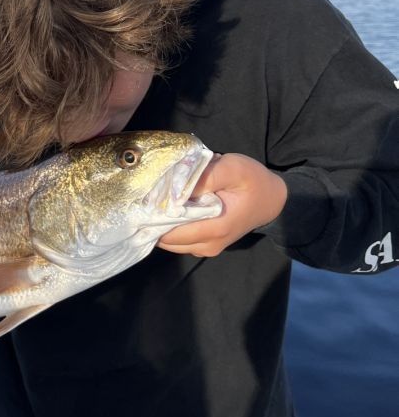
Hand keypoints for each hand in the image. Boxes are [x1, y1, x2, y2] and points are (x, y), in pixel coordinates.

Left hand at [157, 153, 286, 257]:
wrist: (271, 200)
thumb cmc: (252, 181)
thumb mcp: (233, 168)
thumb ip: (206, 177)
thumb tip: (177, 187)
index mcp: (216, 228)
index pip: (171, 231)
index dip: (153, 215)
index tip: (143, 197)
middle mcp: (209, 244)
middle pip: (166, 239)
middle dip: (152, 219)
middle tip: (144, 196)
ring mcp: (206, 248)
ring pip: (169, 241)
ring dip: (159, 223)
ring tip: (154, 200)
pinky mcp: (205, 245)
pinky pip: (178, 240)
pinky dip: (168, 226)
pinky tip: (168, 208)